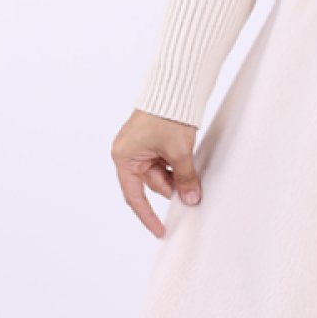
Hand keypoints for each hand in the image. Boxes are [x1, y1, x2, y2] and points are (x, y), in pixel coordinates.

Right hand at [110, 108, 201, 238]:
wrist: (175, 86)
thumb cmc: (169, 116)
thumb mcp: (179, 152)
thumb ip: (184, 178)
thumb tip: (191, 199)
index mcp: (124, 157)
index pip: (135, 196)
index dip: (148, 216)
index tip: (160, 231)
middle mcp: (127, 153)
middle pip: (151, 183)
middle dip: (172, 186)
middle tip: (192, 190)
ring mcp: (139, 146)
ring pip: (160, 172)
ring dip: (176, 174)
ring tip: (190, 165)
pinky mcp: (151, 140)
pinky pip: (163, 160)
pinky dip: (176, 164)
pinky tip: (187, 159)